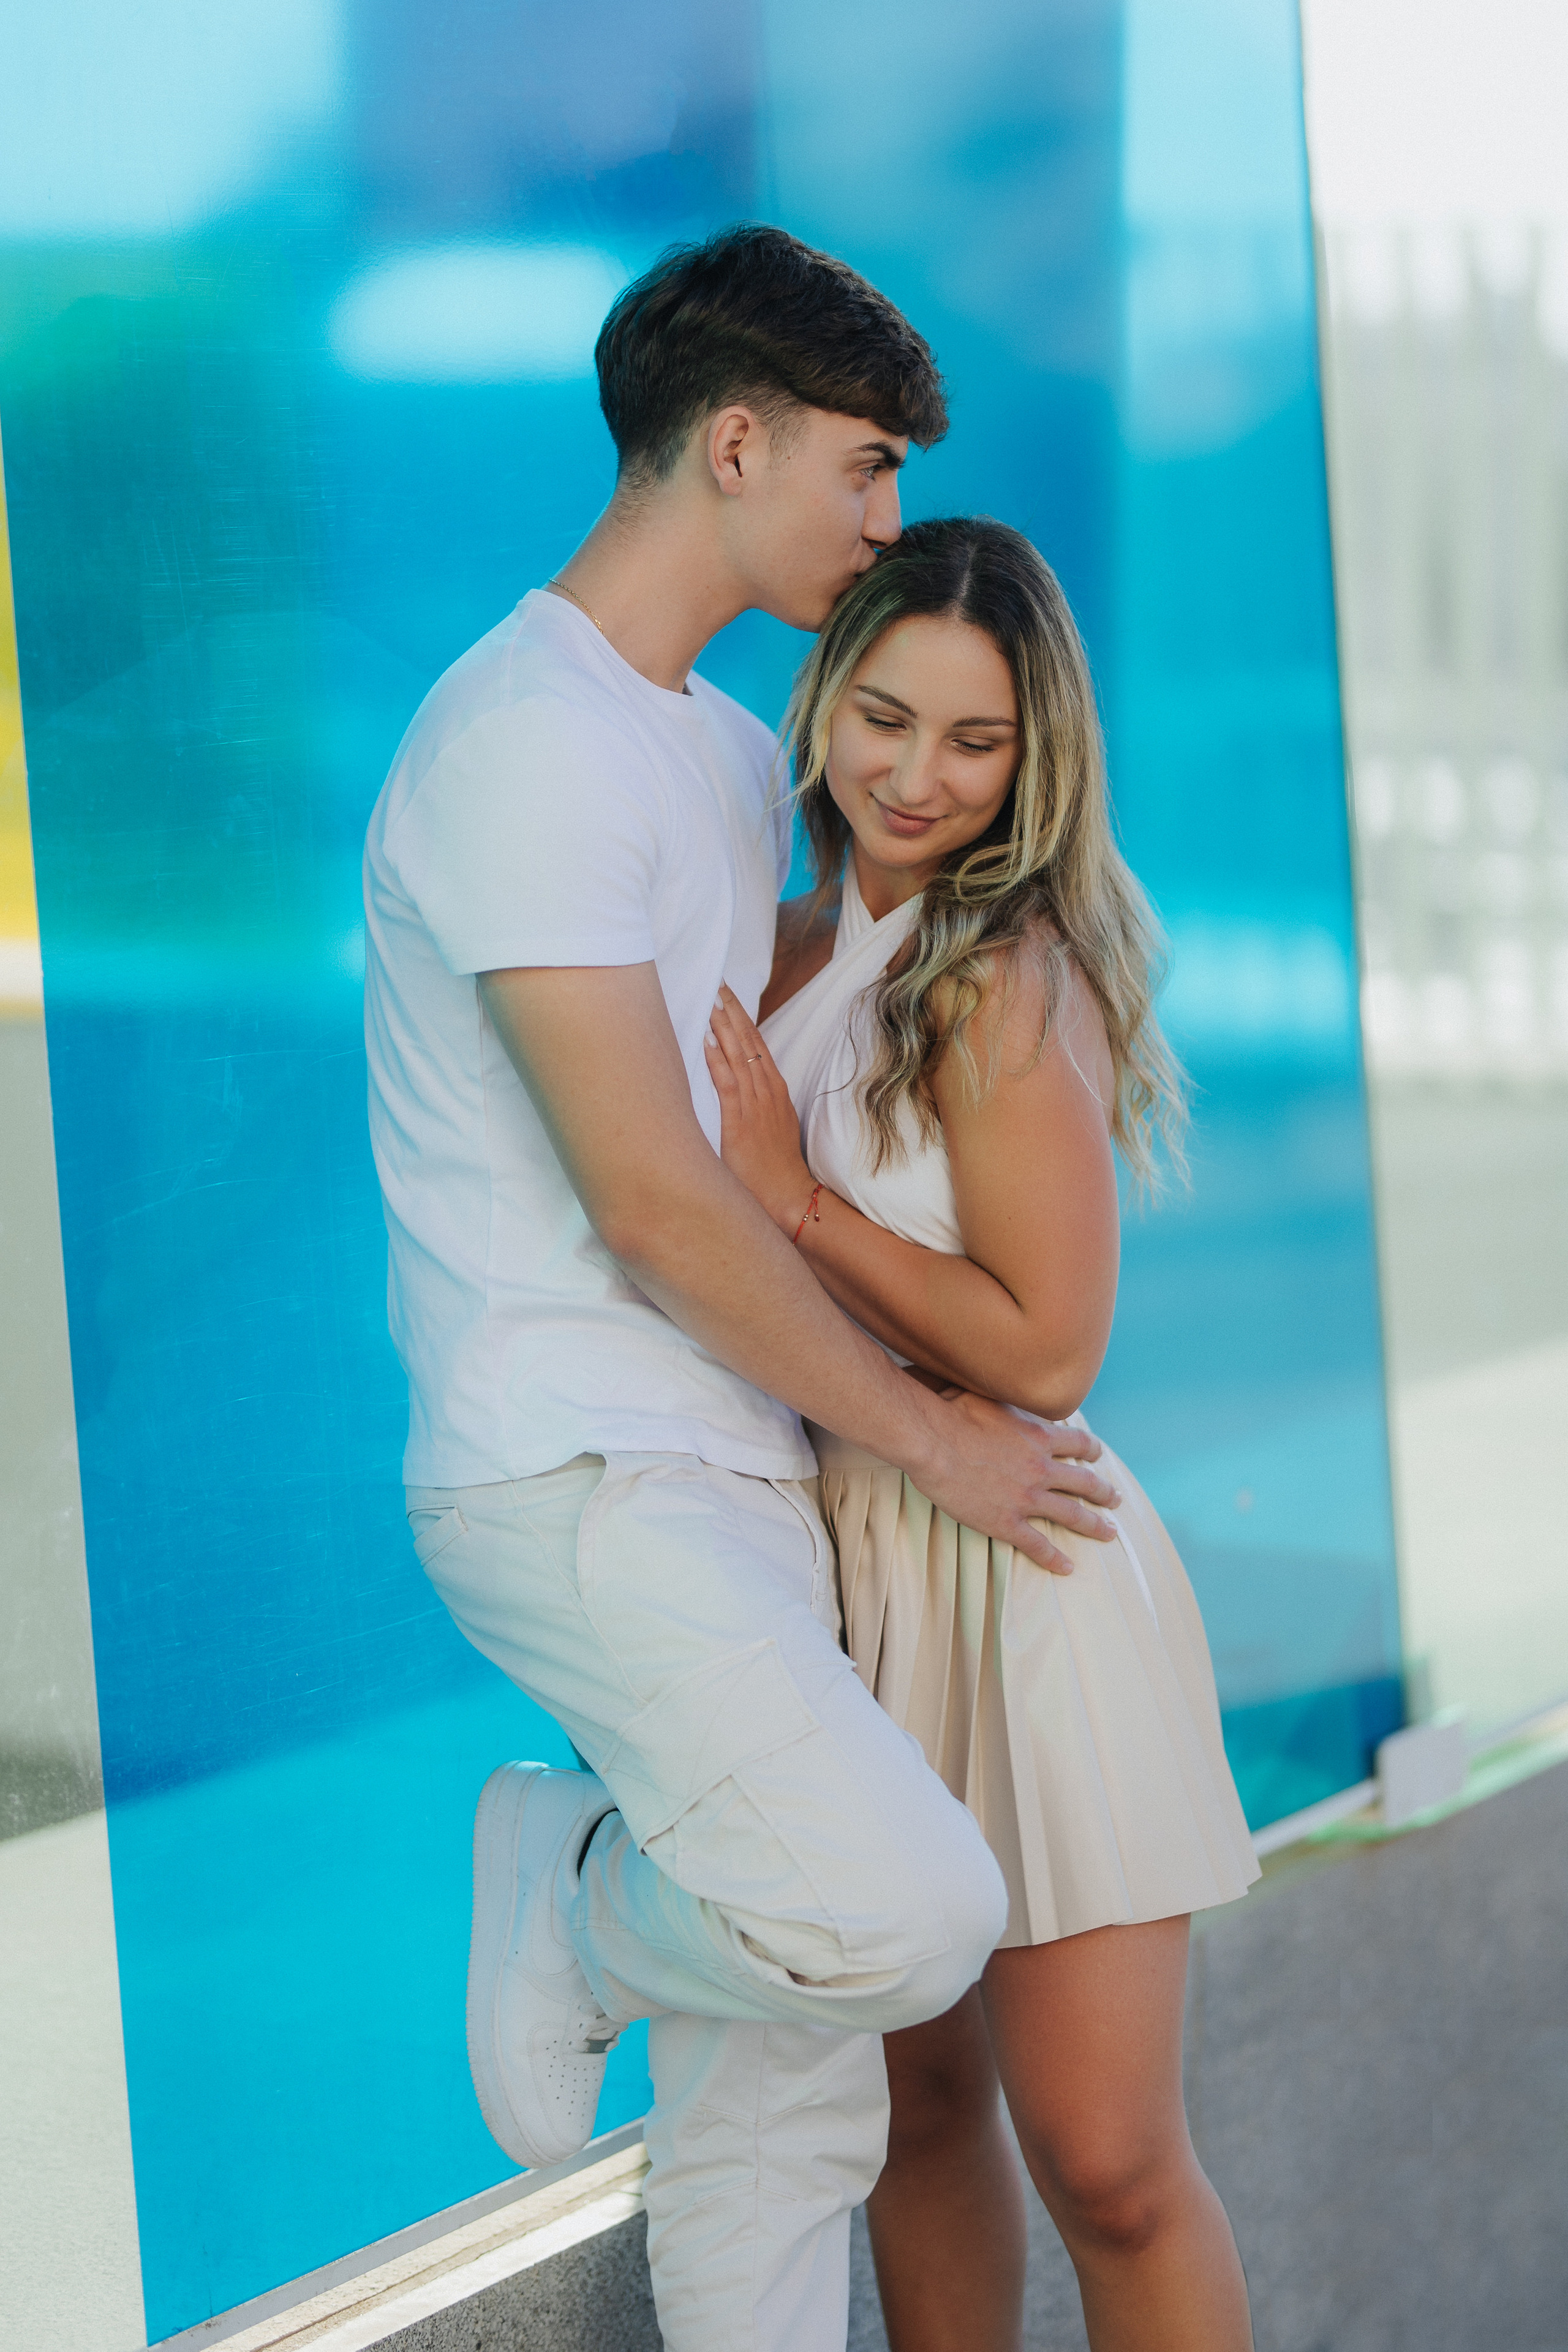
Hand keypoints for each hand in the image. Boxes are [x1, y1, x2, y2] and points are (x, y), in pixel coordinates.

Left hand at [704, 984, 818, 1235]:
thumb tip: (736, 1090)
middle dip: (732, 1013)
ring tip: (711, 1002)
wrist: (788, 1196)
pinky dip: (717, 1061)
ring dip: (724, 1028)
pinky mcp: (741, 1123)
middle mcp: (768, 1092)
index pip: (758, 1046)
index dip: (743, 1020)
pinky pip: (728, 1084)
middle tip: (718, 985)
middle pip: (749, 1043)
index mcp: (775, 1091)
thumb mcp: (770, 1127)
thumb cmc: (774, 1167)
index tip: (729, 997)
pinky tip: (706, 1041)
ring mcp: (755, 1106)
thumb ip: (755, 1106)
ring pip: (739, 1057)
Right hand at [916, 1388, 1121, 1575]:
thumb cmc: (952, 1411)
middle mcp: (1040, 1467)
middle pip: (1084, 1482)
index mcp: (1038, 1437)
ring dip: (1093, 1525)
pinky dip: (1054, 1559)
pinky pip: (1037, 1545)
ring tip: (1109, 1533)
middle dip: (1104, 1492)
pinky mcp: (1005, 1522)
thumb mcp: (991, 1396)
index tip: (1099, 1455)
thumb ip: (1010, 1403)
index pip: (1077, 1443)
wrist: (932, 1441)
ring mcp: (1025, 1497)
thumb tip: (1011, 1390)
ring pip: (1070, 1515)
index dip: (1091, 1450)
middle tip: (1116, 1500)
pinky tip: (1067, 1568)